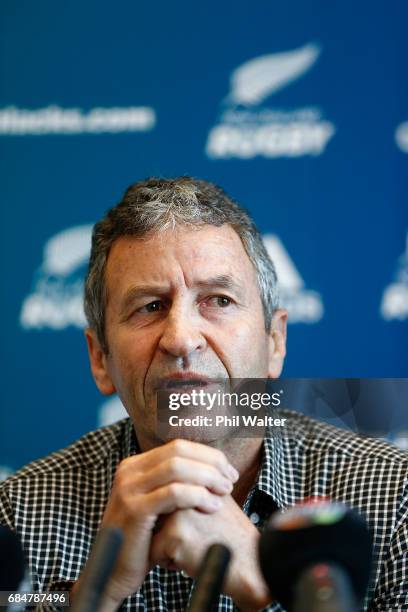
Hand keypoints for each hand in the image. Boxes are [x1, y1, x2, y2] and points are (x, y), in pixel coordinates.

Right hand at [73, 439, 238, 610]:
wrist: (115, 574)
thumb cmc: (145, 540)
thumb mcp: (157, 503)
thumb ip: (175, 483)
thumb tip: (212, 467)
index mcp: (135, 465)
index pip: (178, 446)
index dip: (207, 455)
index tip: (228, 471)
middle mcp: (128, 471)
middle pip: (179, 451)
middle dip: (210, 463)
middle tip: (230, 480)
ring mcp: (129, 489)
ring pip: (177, 468)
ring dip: (207, 477)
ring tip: (224, 492)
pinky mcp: (135, 510)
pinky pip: (174, 493)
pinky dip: (198, 496)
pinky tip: (212, 506)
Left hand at [150, 495, 271, 611]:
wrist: (251, 563)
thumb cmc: (231, 536)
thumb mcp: (215, 500)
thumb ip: (193, 490)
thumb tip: (164, 491)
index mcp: (192, 479)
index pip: (164, 501)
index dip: (179, 521)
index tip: (203, 527)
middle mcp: (184, 489)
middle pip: (157, 516)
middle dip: (171, 531)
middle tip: (202, 537)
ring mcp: (178, 510)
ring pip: (153, 534)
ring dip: (169, 545)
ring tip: (198, 546)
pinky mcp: (175, 534)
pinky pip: (155, 554)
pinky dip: (171, 563)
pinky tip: (194, 560)